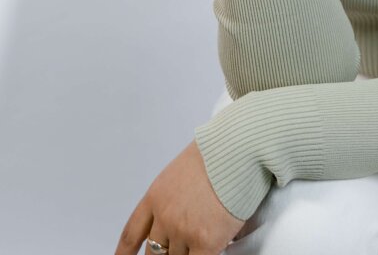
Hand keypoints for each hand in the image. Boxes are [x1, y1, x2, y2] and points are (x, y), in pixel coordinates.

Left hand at [115, 139, 246, 254]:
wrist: (237, 148)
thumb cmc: (219, 151)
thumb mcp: (183, 171)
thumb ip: (174, 198)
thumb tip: (180, 222)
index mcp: (156, 195)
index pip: (131, 234)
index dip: (124, 254)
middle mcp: (164, 216)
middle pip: (154, 252)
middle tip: (176, 249)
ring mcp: (183, 230)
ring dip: (189, 252)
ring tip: (203, 236)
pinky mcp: (205, 241)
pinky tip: (207, 250)